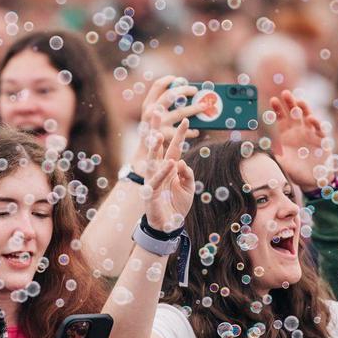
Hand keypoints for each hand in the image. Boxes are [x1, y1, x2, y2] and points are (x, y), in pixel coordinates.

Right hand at [129, 76, 203, 171]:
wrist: (144, 156)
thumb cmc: (153, 135)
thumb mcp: (153, 119)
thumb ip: (163, 107)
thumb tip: (185, 96)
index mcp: (147, 105)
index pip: (157, 86)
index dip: (169, 80)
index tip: (180, 79)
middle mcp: (151, 113)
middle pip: (170, 95)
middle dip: (185, 90)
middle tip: (196, 91)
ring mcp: (158, 124)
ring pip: (181, 112)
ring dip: (195, 108)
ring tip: (204, 107)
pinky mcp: (166, 136)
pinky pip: (183, 131)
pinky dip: (191, 131)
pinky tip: (196, 131)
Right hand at [142, 117, 194, 231]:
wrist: (168, 226)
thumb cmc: (177, 205)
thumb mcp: (188, 188)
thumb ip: (187, 174)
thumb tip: (181, 162)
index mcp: (169, 168)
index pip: (174, 147)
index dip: (179, 134)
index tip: (186, 120)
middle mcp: (159, 171)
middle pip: (158, 147)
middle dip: (157, 129)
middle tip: (156, 112)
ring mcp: (153, 180)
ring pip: (152, 161)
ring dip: (154, 148)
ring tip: (158, 135)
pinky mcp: (150, 193)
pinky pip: (156, 180)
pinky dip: (163, 172)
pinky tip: (170, 163)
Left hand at [269, 91, 333, 191]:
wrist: (311, 180)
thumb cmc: (294, 170)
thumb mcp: (280, 160)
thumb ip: (271, 151)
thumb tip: (257, 145)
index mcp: (285, 134)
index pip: (280, 118)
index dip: (277, 109)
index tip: (273, 100)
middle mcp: (297, 131)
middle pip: (293, 113)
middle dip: (290, 103)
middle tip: (286, 93)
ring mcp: (310, 133)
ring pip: (307, 117)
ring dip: (303, 109)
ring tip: (299, 102)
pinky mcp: (322, 140)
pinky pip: (319, 129)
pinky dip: (316, 123)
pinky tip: (311, 119)